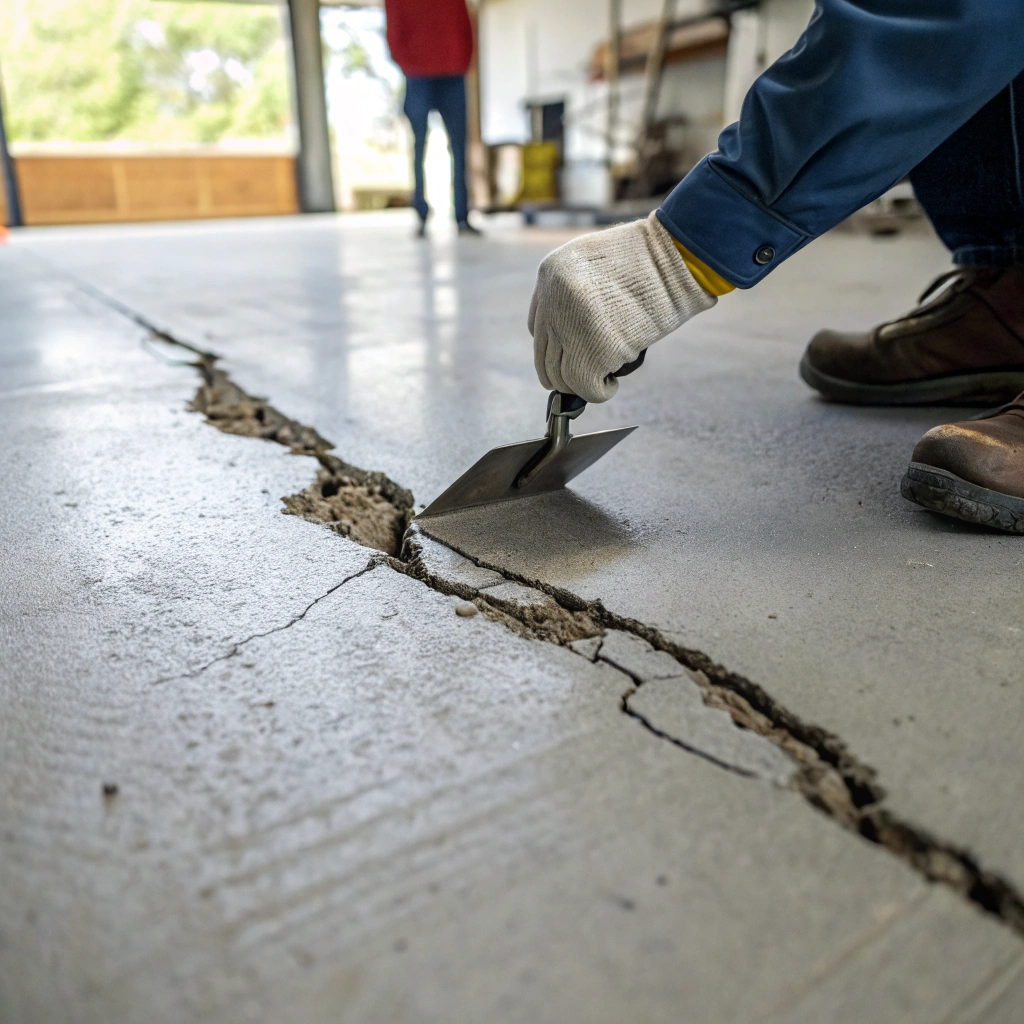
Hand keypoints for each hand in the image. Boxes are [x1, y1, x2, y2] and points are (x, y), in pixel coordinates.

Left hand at [528, 212, 715, 402]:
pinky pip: (585, 387)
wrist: (675, 259)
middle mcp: (552, 302)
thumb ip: (577, 288)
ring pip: (560, 377)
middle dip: (564, 372)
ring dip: (580, 384)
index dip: (556, 345)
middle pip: (544, 358)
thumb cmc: (649, 258)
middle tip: (585, 375)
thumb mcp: (597, 258)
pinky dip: (598, 393)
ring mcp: (569, 328)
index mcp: (550, 274)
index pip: (537, 328)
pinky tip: (610, 385)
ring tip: (602, 379)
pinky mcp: (592, 352)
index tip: (573, 352)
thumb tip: (573, 330)